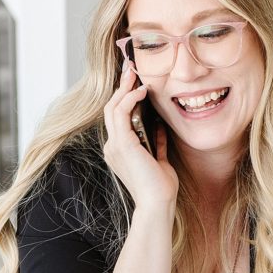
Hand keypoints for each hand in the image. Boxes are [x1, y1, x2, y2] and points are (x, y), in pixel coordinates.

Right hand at [102, 61, 178, 209]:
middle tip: (132, 69)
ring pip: (113, 108)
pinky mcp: (122, 144)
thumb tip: (159, 125)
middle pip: (111, 109)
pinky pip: (121, 114)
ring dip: (123, 88)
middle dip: (121, 87)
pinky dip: (130, 99)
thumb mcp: (159, 159)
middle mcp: (113, 146)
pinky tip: (141, 90)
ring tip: (134, 72)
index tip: (135, 83)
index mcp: (120, 150)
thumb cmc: (160, 187)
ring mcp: (115, 145)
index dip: (125, 99)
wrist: (158, 203)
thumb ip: (157, 143)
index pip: (118, 119)